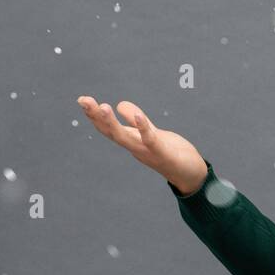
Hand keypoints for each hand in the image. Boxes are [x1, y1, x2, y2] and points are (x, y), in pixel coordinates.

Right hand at [75, 96, 207, 194]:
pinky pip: (152, 141)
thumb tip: (119, 104)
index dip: (94, 116)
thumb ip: (137, 121)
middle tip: (83, 100)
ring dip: (112, 124)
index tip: (82, 100)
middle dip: (96, 116)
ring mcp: (148, 152)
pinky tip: (140, 116)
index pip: (109, 128)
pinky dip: (144, 129)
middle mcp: (135, 148)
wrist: (192, 175)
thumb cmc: (171, 153)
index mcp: (132, 141)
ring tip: (103, 106)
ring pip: (125, 138)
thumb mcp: (152, 132)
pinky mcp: (164, 154)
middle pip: (111, 132)